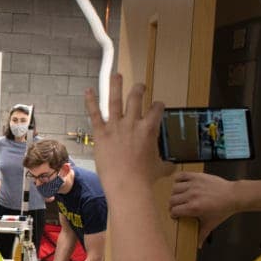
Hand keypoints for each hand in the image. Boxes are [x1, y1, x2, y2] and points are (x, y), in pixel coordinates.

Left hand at [84, 74, 173, 189]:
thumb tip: (173, 167)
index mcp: (149, 129)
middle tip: (140, 85)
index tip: (157, 104)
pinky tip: (88, 90)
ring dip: (115, 85)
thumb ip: (166, 165)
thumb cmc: (145, 178)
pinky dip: (91, 101)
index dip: (158, 105)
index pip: (156, 110)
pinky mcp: (101, 134)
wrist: (127, 185)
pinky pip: (94, 114)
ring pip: (115, 100)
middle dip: (139, 89)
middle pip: (136, 98)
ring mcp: (116, 126)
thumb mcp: (160, 169)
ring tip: (116, 75)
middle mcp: (133, 123)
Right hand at [168, 172, 236, 244]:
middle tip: (178, 206)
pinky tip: (182, 184)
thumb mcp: (211, 223)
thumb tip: (198, 246)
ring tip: (181, 196)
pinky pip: (180, 176)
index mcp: (193, 208)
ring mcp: (193, 185)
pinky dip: (178, 179)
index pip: (174, 211)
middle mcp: (191, 195)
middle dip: (173, 205)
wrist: (234, 195)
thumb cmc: (223, 210)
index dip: (174, 214)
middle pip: (172, 200)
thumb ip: (202, 235)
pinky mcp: (196, 176)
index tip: (177, 215)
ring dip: (176, 193)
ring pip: (174, 188)